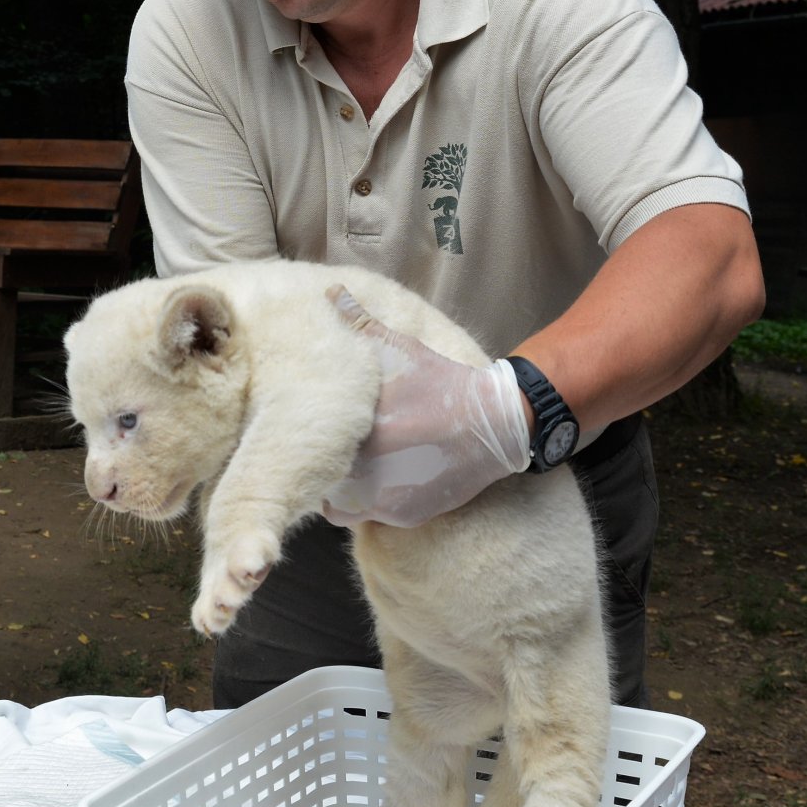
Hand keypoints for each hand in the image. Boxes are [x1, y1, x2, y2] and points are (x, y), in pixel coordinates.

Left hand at [319, 287, 531, 527]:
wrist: (498, 424)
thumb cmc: (443, 383)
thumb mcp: (403, 350)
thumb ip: (361, 323)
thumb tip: (331, 290)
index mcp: (361, 432)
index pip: (311, 445)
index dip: (308, 438)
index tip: (314, 427)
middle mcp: (370, 473)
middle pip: (322, 478)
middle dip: (322, 465)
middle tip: (329, 448)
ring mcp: (387, 500)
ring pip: (341, 505)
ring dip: (341, 490)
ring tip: (352, 467)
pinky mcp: (406, 516)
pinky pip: (370, 516)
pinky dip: (370, 502)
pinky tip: (381, 479)